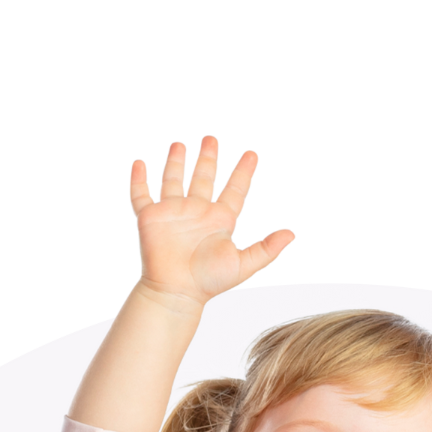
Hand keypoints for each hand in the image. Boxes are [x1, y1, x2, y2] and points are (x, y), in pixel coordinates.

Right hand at [129, 134, 295, 307]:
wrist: (176, 293)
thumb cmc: (208, 281)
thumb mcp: (243, 264)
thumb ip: (266, 249)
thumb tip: (292, 234)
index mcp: (219, 219)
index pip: (235, 190)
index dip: (244, 172)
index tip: (252, 154)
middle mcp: (197, 211)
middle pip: (204, 177)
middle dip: (208, 157)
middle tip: (211, 138)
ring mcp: (173, 212)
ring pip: (173, 179)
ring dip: (175, 161)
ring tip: (179, 144)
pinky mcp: (150, 217)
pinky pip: (142, 194)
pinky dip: (139, 179)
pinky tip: (140, 164)